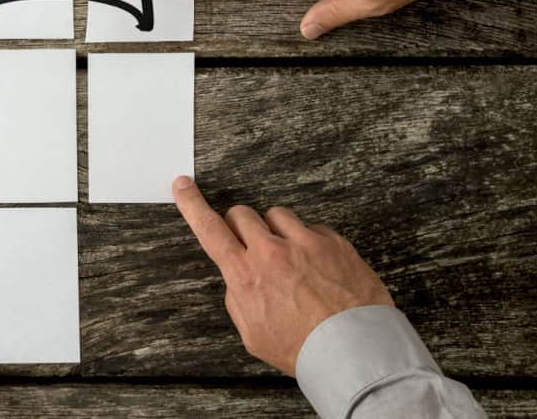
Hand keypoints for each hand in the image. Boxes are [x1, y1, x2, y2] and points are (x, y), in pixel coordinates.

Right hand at [171, 176, 394, 374]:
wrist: (353, 351)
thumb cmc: (304, 349)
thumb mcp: (253, 334)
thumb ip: (239, 299)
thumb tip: (239, 278)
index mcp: (245, 275)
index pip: (209, 229)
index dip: (191, 204)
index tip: (183, 186)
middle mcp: (271, 251)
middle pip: (241, 213)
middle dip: (239, 225)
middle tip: (250, 243)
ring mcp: (304, 243)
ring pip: (277, 214)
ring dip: (276, 230)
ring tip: (290, 257)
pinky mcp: (333, 242)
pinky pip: (312, 228)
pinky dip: (310, 242)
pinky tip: (318, 267)